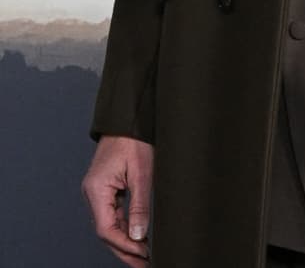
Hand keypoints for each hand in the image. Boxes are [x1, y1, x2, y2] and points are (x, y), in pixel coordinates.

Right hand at [82, 135, 153, 264]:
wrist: (129, 117)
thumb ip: (139, 206)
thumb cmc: (134, 140)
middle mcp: (93, 193)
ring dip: (126, 240)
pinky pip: (113, 213)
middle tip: (144, 263)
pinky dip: (125, 226)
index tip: (144, 254)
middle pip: (105, 231)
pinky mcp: (106, 187)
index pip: (106, 229)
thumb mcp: (142, 173)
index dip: (125, 245)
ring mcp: (98, 191)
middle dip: (124, 250)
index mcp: (97, 190)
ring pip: (109, 224)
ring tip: (144, 255)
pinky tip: (138, 236)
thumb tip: (139, 235)